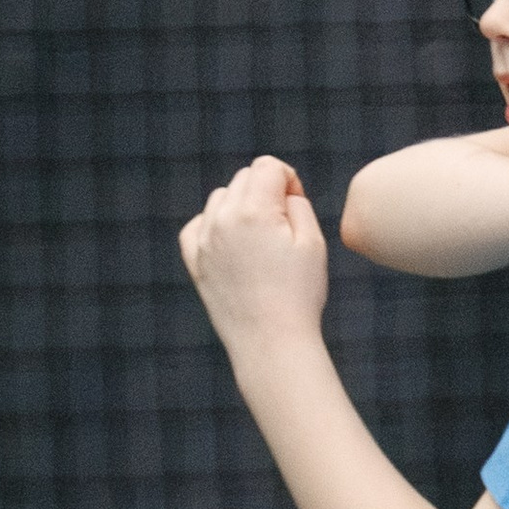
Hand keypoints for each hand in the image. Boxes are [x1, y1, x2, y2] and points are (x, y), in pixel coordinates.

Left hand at [180, 156, 328, 360]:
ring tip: (261, 239)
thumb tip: (281, 192)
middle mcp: (222, 220)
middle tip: (284, 227)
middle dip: (266, 191)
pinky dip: (214, 225)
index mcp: (254, 211)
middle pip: (243, 179)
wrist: (271, 343)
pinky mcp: (195, 261)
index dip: (288, 178)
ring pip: (220, 199)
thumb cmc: (300, 294)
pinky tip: (232, 242)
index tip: (297, 203)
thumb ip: (297, 204)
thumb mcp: (314, 242)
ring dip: (241, 206)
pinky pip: (197, 225)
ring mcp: (204, 241)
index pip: (267, 166)